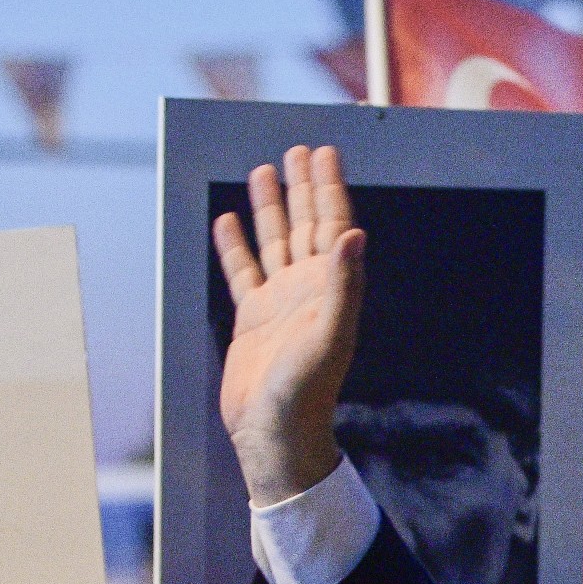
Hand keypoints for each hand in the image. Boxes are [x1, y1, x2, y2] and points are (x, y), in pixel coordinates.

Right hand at [215, 145, 365, 506]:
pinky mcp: (252, 318)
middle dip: (303, 188)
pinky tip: (228, 219)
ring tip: (264, 171)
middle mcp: (308, 291)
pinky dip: (235, 245)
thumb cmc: (305, 392)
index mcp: (330, 290)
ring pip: (274, 242)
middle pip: (306, 226)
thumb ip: (342, 284)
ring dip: (271, 207)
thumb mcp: (327, 335)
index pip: (332, 227)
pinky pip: (242, 271)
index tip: (324, 153)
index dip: (329, 189)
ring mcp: (280, 303)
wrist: (275, 433)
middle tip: (298, 149)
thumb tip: (354, 234)